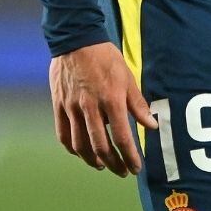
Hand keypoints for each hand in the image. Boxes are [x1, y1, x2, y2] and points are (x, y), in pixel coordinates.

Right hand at [49, 42, 155, 176]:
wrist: (75, 39)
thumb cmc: (105, 58)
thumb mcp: (127, 77)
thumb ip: (138, 104)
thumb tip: (152, 125)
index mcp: (111, 100)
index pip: (122, 138)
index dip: (130, 157)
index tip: (135, 168)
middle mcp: (90, 107)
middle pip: (100, 147)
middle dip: (113, 164)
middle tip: (122, 171)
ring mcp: (72, 107)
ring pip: (80, 145)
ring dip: (92, 160)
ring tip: (101, 165)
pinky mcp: (59, 104)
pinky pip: (63, 134)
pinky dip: (72, 148)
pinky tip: (81, 151)